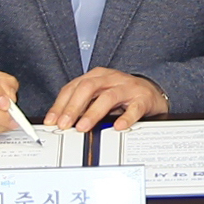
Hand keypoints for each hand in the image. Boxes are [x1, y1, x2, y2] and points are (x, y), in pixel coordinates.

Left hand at [42, 67, 168, 132]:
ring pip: (108, 97)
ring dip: (93, 113)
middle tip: (64, 124)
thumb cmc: (122, 95)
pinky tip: (117, 126)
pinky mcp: (143, 98)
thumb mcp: (99, 96)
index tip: (52, 120)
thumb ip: (82, 106)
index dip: (60, 104)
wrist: (152, 92)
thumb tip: (61, 122)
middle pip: (88, 87)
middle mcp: (111, 78)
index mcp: (97, 76)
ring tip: (83, 127)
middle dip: (73, 107)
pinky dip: (125, 118)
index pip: (73, 87)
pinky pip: (134, 108)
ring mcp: (127, 87)